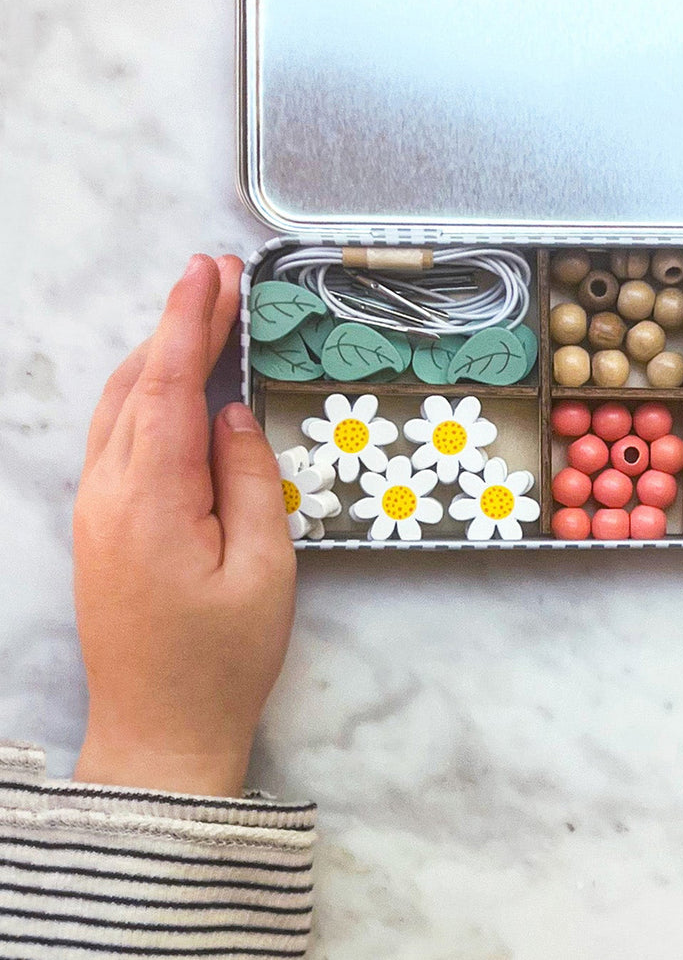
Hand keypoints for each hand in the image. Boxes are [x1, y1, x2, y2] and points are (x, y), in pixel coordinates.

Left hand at [73, 255, 295, 797]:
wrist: (158, 734)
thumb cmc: (222, 659)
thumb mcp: (264, 569)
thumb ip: (250, 480)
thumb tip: (232, 413)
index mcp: (150, 500)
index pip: (165, 386)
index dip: (188, 322)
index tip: (212, 272)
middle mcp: (106, 494)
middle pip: (135, 385)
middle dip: (174, 323)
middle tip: (216, 274)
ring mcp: (93, 509)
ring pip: (118, 407)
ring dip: (156, 353)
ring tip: (200, 313)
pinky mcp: (97, 525)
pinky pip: (116, 437)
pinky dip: (144, 392)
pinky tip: (172, 382)